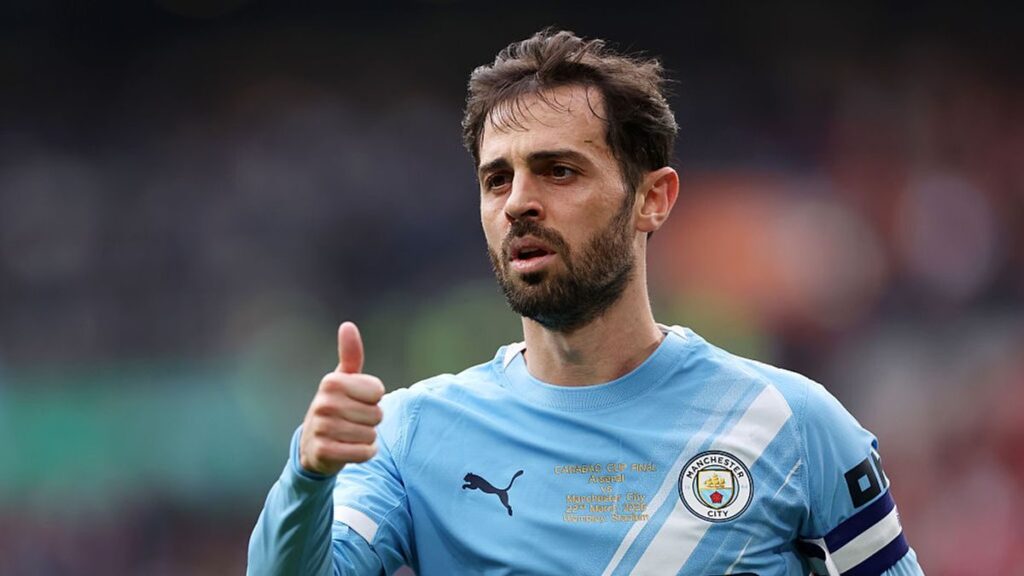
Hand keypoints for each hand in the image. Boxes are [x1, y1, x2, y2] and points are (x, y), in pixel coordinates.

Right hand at [299, 321, 384, 475]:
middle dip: (371, 421)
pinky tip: (351, 448)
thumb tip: (347, 325)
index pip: (378, 392)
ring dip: (367, 438)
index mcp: (331, 382)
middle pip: (377, 415)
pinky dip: (364, 453)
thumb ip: (350, 354)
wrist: (313, 445)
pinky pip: (363, 453)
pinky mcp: (324, 452)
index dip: (374, 399)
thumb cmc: (337, 406)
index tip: (357, 400)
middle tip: (353, 420)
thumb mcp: (344, 379)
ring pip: (371, 435)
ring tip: (350, 434)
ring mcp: (322, 428)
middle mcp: (323, 403)